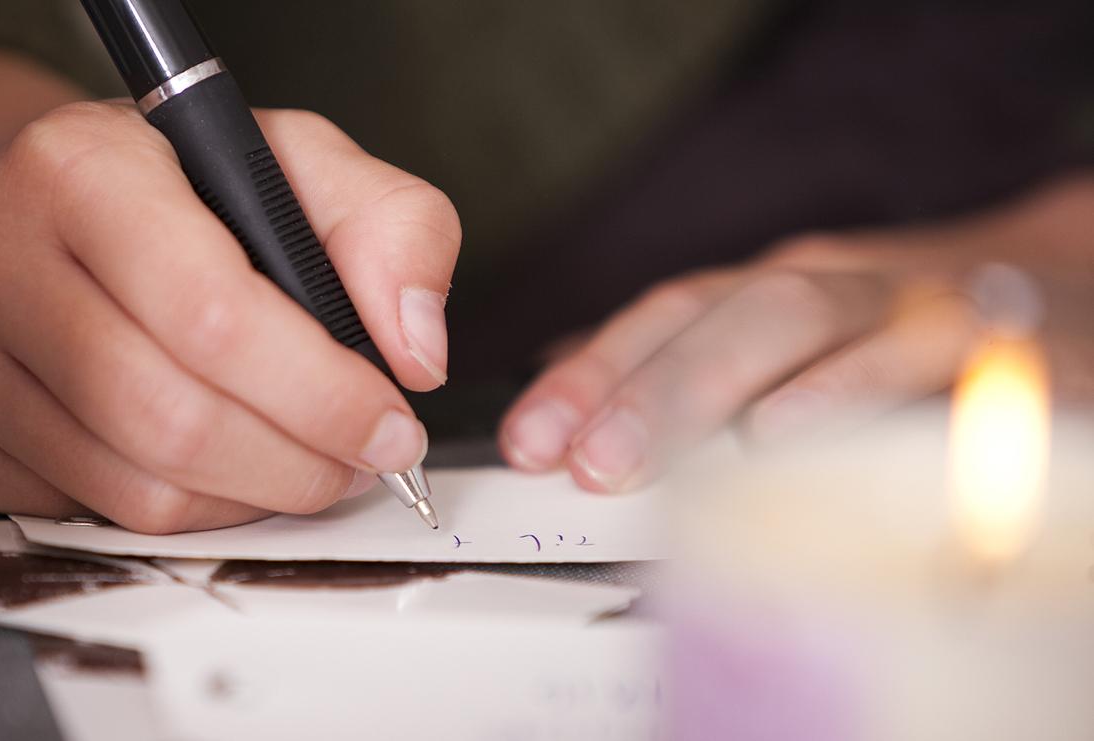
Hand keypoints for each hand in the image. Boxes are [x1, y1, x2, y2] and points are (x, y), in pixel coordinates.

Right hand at [0, 99, 459, 532]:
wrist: (64, 204)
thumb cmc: (188, 184)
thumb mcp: (304, 162)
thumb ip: (393, 226)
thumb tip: (415, 351)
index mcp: (83, 170)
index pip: (211, 314)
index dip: (320, 392)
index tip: (391, 422)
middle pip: (174, 421)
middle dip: (301, 463)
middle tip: (365, 457)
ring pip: (138, 489)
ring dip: (255, 497)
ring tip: (308, 458)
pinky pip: (101, 515)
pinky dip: (191, 511)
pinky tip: (227, 463)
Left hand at [500, 176, 1093, 490]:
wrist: (1082, 291)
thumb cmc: (913, 340)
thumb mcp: (802, 345)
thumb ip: (698, 365)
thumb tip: (570, 388)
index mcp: (784, 293)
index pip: (670, 314)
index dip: (592, 371)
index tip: (526, 440)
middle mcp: (841, 288)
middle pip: (727, 314)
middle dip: (643, 387)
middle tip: (583, 464)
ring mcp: (918, 307)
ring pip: (809, 320)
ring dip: (720, 386)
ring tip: (654, 455)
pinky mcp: (1003, 347)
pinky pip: (927, 362)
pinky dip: (856, 393)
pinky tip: (796, 434)